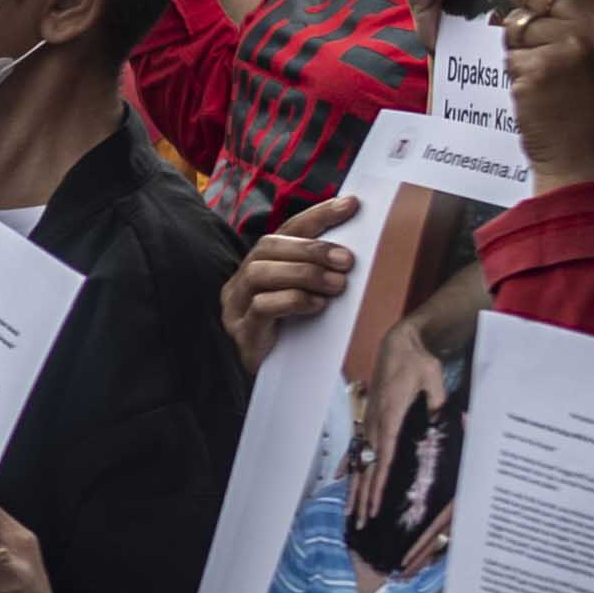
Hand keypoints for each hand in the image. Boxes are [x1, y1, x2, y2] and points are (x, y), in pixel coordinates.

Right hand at [224, 197, 352, 366]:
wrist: (269, 386)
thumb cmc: (293, 337)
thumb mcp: (309, 299)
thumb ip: (321, 274)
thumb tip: (357, 252)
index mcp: (261, 265)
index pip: (288, 229)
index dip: (319, 215)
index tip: (352, 205)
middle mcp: (242, 280)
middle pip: (269, 247)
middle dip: (312, 249)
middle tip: (347, 261)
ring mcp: (236, 306)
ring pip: (261, 273)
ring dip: (304, 274)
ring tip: (337, 285)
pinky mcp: (241, 332)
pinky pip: (261, 307)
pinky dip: (292, 301)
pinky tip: (317, 306)